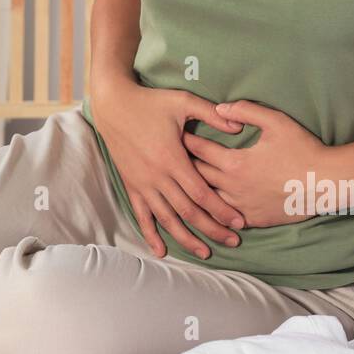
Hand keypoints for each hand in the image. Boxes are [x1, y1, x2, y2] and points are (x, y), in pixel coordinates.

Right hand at [90, 78, 248, 258]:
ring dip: (186, 238)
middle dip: (213, 229)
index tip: (240, 222)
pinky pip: (142, 215)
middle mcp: (157, 176)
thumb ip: (212, 114)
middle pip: (189, 212)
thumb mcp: (183, 101)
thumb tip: (240, 126)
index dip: (222, 210)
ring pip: (167, 219)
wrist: (113, 105)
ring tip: (205, 252)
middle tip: (234, 242)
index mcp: (172, 158)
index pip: (202, 194)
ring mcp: (142, 183)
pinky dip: (150, 235)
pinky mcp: (131, 185)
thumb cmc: (151, 101)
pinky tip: (161, 251)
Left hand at [182, 99, 335, 228]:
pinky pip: (225, 217)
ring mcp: (241, 206)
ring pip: (206, 201)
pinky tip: (203, 209)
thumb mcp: (275, 121)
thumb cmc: (302, 149)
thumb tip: (220, 108)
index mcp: (234, 163)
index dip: (184, 141)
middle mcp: (232, 187)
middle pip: (196, 176)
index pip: (198, 150)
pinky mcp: (253, 220)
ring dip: (192, 192)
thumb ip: (245, 110)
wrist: (327, 183)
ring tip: (178, 184)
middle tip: (166, 158)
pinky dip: (212, 212)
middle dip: (181, 166)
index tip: (171, 135)